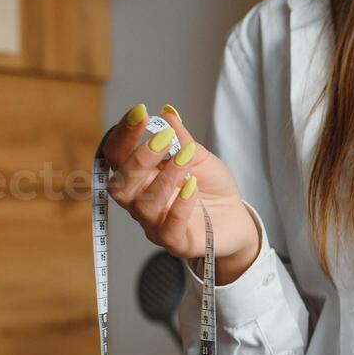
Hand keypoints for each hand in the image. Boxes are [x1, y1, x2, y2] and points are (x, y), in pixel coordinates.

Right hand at [101, 103, 259, 284]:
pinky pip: (168, 229)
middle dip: (139, 158)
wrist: (236, 217)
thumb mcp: (198, 156)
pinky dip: (179, 206)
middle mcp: (139, 201)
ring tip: (186, 160)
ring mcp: (154, 224)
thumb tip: (167, 113)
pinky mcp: (175, 243)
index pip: (117, 155)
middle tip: (163, 138)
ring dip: (165, 178)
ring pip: (144, 205)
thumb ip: (181, 139)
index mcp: (138, 176)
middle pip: (121, 183)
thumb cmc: (211, 187)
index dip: (123, 134)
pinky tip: (192, 188)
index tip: (140, 112)